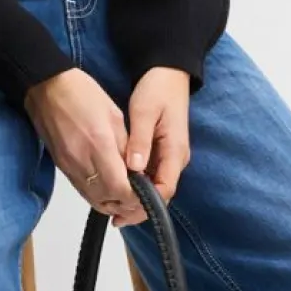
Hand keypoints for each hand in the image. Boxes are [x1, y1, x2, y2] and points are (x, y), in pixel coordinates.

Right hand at [23, 68, 144, 226]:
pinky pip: (83, 191)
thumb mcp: (114, 116)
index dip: (136, 198)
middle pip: (107, 200)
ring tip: (126, 195)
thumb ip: (126, 147)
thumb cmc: (82, 94)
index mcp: (99, 145)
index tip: (146, 194)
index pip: (120, 189)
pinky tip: (108, 188)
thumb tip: (136, 171)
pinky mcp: (62, 167)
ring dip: (112, 203)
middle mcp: (82, 162)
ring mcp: (69, 167)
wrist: (48, 88)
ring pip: (94, 200)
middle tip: (140, 197)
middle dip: (127, 204)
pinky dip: (98, 195)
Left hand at [119, 67, 191, 224]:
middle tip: (115, 218)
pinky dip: (137, 184)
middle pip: (160, 193)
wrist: (169, 73)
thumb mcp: (144, 113)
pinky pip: (151, 175)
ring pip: (155, 186)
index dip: (146, 205)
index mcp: (175, 150)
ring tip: (113, 207)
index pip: (164, 189)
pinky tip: (120, 187)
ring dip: (137, 198)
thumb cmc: (158, 89)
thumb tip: (134, 168)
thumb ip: (139, 141)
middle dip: (139, 208)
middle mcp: (176, 158)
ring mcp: (170, 156)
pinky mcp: (163, 152)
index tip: (125, 212)